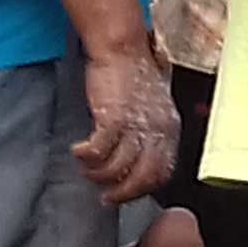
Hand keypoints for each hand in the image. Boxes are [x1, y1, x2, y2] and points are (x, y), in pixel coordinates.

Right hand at [73, 49, 179, 203]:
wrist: (122, 49)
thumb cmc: (132, 75)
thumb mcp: (151, 109)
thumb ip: (149, 133)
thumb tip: (138, 159)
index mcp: (169, 129)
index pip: (164, 171)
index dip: (144, 187)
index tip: (128, 192)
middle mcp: (157, 130)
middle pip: (144, 176)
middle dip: (123, 192)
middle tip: (106, 196)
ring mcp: (136, 125)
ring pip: (120, 167)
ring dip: (100, 174)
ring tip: (88, 171)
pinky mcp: (113, 117)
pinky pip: (99, 150)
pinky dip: (87, 156)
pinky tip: (79, 153)